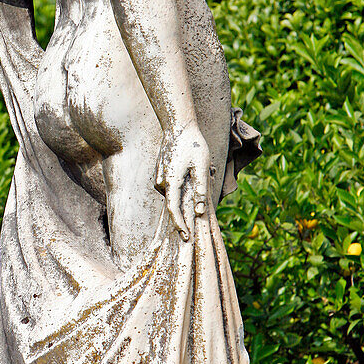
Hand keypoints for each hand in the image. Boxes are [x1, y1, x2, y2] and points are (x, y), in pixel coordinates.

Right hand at [155, 124, 211, 240]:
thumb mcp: (201, 166)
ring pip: (175, 192)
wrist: (178, 125)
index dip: (180, 225)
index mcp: (171, 181)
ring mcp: (160, 176)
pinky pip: (173, 184)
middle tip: (202, 197)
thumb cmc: (192, 145)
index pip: (174, 210)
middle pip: (174, 203)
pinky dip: (183, 182)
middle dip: (187, 207)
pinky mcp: (162, 171)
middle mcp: (162, 181)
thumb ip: (200, 189)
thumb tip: (199, 211)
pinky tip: (192, 165)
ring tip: (203, 168)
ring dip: (187, 189)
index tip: (187, 238)